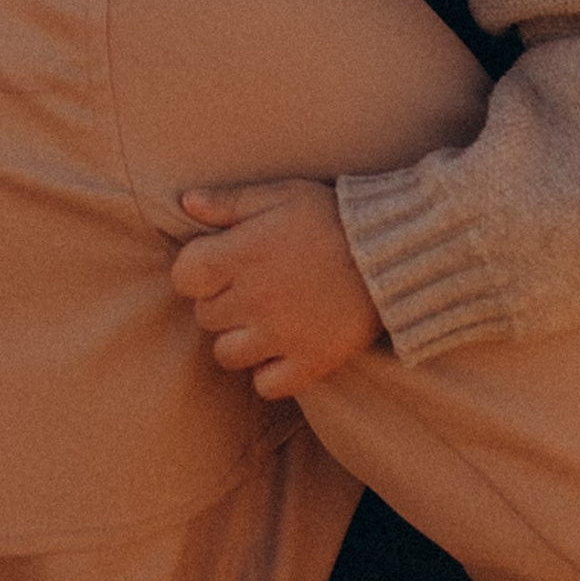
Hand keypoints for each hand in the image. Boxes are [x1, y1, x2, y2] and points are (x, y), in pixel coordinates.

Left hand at [172, 180, 380, 399]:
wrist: (395, 254)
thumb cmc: (333, 219)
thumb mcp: (281, 195)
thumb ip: (230, 202)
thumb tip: (187, 203)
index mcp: (244, 255)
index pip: (184, 277)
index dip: (196, 271)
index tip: (220, 264)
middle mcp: (256, 299)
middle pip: (205, 316)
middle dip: (221, 301)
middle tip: (252, 288)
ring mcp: (281, 336)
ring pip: (227, 354)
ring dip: (239, 340)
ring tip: (265, 320)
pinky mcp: (309, 363)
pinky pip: (266, 385)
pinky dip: (269, 373)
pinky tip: (284, 349)